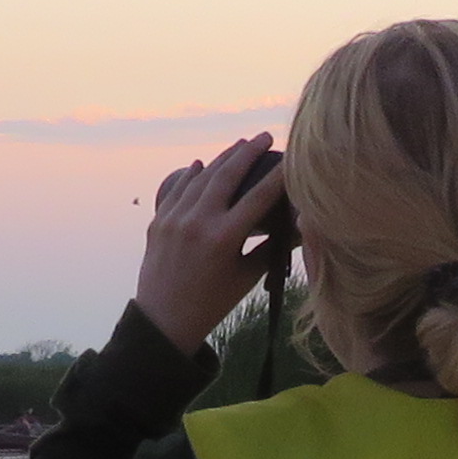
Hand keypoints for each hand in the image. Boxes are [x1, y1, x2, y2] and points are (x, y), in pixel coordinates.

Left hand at [134, 135, 288, 355]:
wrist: (163, 321)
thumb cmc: (212, 303)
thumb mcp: (246, 278)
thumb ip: (271, 249)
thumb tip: (299, 227)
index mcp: (223, 238)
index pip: (258, 196)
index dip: (278, 176)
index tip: (292, 160)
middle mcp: (197, 222)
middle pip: (227, 175)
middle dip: (248, 151)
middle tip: (266, 137)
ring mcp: (174, 219)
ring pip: (202, 177)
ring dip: (223, 158)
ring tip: (240, 145)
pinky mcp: (158, 222)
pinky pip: (177, 189)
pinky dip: (192, 175)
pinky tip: (203, 165)